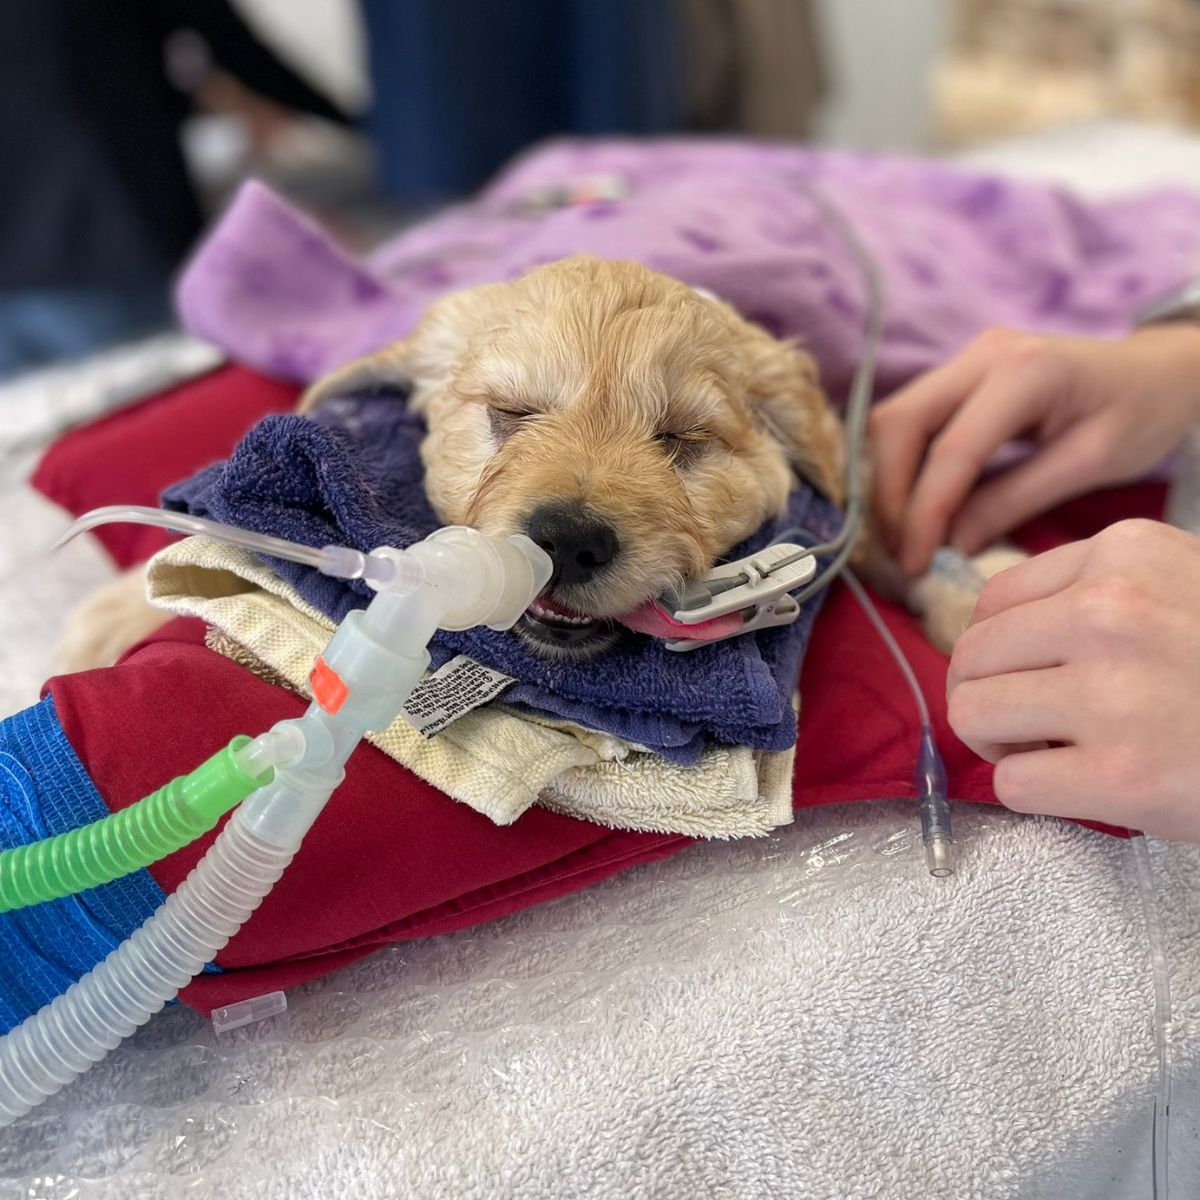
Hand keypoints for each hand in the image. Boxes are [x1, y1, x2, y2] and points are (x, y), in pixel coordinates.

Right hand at [871, 325, 1199, 574]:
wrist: (1159, 371)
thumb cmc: (1140, 414)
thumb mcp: (1090, 465)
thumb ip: (1015, 502)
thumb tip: (950, 545)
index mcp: (1026, 372)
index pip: (950, 450)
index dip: (923, 513)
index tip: (917, 564)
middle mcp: (983, 354)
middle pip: (898, 424)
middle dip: (889, 496)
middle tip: (904, 553)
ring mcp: (965, 359)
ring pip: (892, 421)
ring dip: (888, 483)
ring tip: (906, 536)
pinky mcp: (958, 374)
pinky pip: (908, 421)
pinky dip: (901, 468)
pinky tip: (917, 507)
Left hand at [946, 519, 1199, 839]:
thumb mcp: (1183, 586)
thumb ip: (1097, 591)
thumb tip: (994, 630)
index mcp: (1125, 554)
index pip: (992, 600)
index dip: (997, 648)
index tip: (1027, 674)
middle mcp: (1110, 611)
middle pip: (969, 657)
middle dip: (986, 695)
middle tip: (1029, 722)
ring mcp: (1115, 693)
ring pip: (971, 715)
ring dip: (1000, 744)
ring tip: (1051, 750)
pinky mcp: (1122, 775)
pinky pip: (1011, 784)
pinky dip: (1035, 793)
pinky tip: (1083, 785)